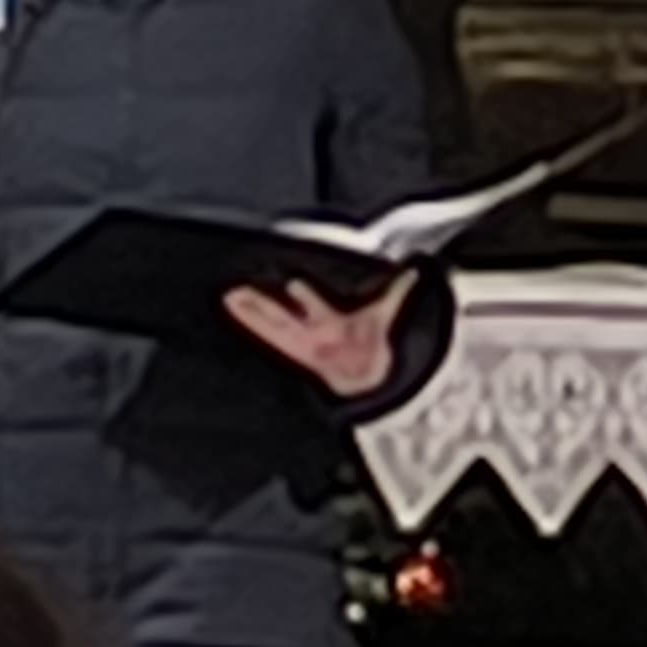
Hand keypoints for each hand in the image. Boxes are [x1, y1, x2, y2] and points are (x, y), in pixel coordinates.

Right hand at [222, 274, 412, 397]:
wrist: (377, 377)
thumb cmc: (380, 348)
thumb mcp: (386, 313)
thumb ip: (397, 292)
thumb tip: (416, 270)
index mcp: (333, 323)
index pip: (315, 304)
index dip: (306, 295)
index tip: (294, 282)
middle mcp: (313, 333)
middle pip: (284, 314)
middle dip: (265, 302)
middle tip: (242, 287)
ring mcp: (302, 341)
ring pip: (271, 322)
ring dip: (251, 309)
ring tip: (230, 295)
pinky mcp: (296, 349)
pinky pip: (269, 333)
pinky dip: (250, 320)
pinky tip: (233, 308)